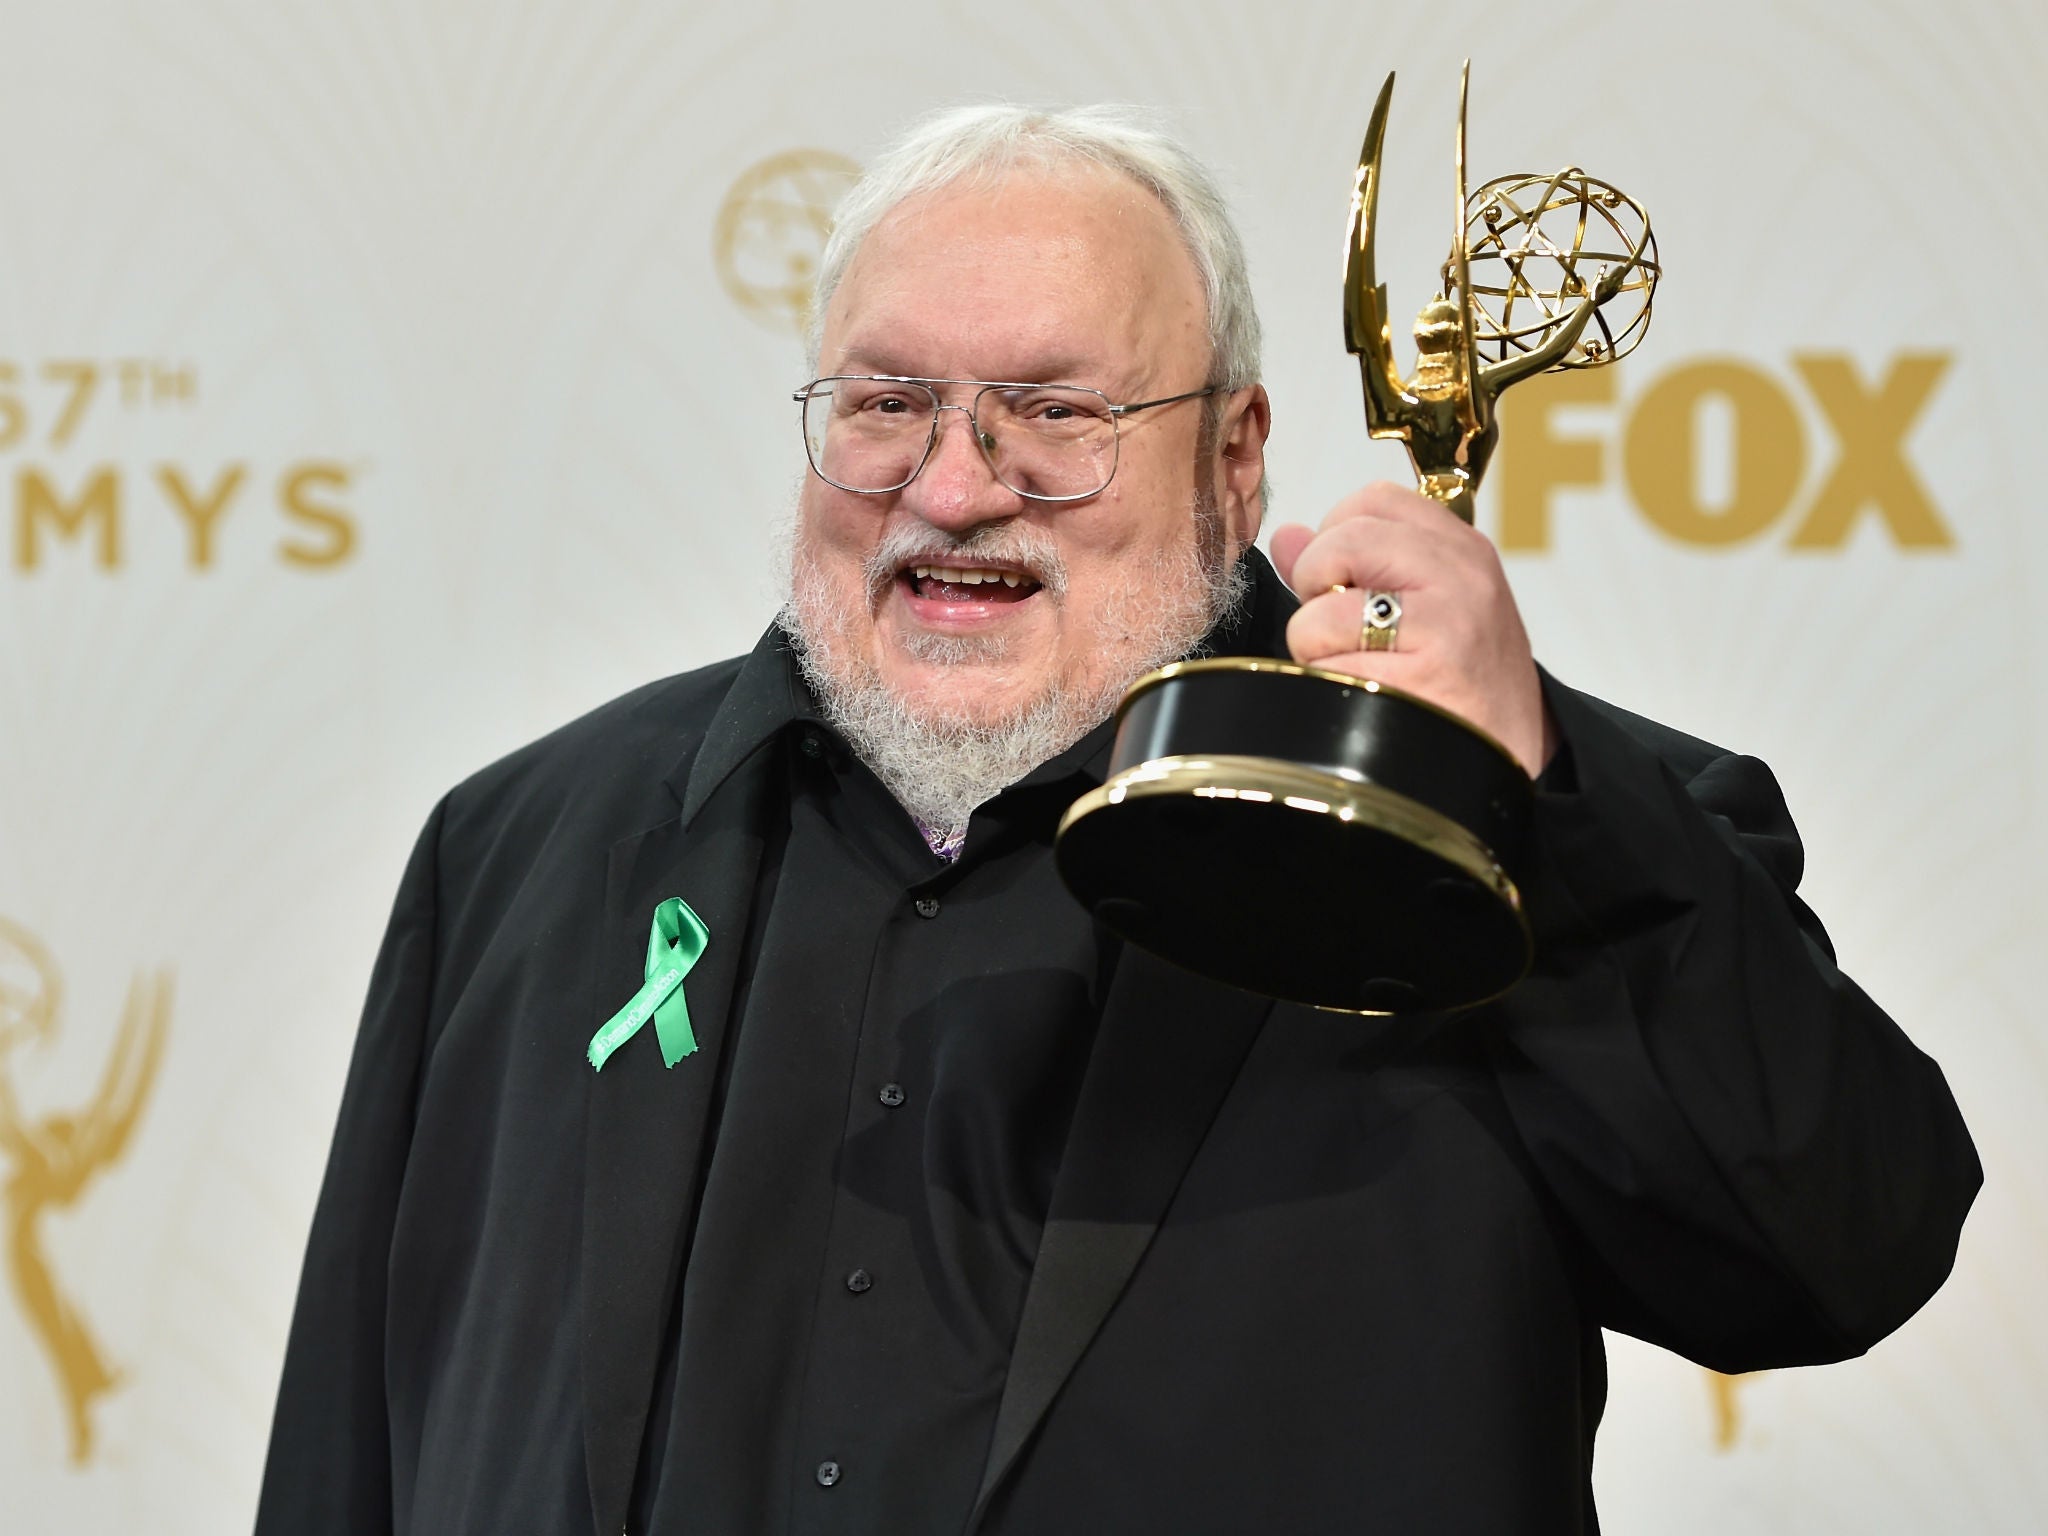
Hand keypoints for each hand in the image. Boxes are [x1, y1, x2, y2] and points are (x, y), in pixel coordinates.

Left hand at [1268, 482, 1554, 776]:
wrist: (1507, 761)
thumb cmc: (1463, 682)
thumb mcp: (1430, 606)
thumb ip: (1357, 565)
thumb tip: (1287, 537)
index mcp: (1461, 550)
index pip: (1372, 501)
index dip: (1337, 539)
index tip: (1348, 582)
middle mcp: (1460, 576)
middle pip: (1340, 542)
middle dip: (1316, 588)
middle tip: (1345, 629)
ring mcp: (1444, 625)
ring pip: (1319, 614)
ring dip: (1319, 651)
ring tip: (1364, 669)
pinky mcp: (1420, 676)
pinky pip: (1329, 668)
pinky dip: (1332, 687)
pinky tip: (1369, 700)